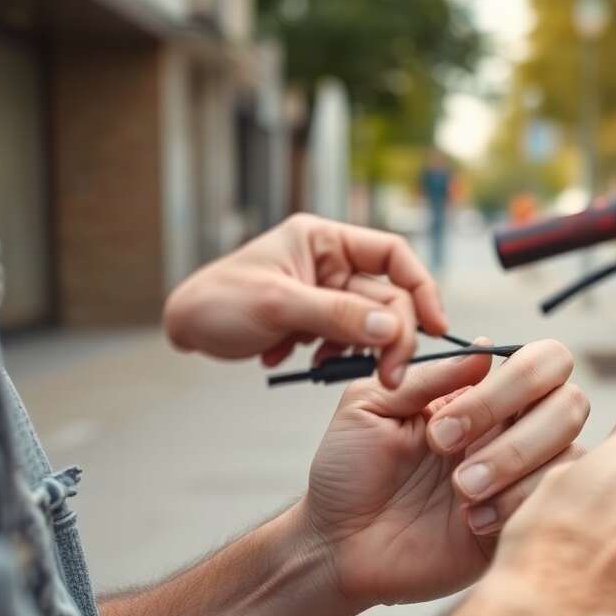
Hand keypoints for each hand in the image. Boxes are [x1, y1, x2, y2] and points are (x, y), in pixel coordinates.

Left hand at [163, 213, 446, 387]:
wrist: (181, 326)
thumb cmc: (216, 301)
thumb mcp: (278, 306)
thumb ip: (337, 315)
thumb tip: (393, 327)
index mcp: (324, 240)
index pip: (392, 254)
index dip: (420, 287)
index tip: (435, 327)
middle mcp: (330, 262)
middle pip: (386, 297)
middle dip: (389, 337)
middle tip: (387, 376)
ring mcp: (324, 292)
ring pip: (369, 323)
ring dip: (359, 350)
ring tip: (328, 368)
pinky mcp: (316, 320)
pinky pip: (346, 340)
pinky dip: (334, 356)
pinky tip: (303, 362)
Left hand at [298, 340, 588, 607]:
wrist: (336, 546)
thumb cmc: (348, 471)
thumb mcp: (373, 405)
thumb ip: (430, 376)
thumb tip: (487, 347)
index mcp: (484, 397)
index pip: (544, 364)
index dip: (513, 382)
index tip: (444, 421)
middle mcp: (513, 432)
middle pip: (571, 404)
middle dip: (514, 429)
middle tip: (450, 457)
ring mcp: (523, 480)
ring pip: (572, 454)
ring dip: (514, 467)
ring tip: (459, 492)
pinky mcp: (522, 525)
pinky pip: (554, 505)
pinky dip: (514, 506)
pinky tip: (470, 522)